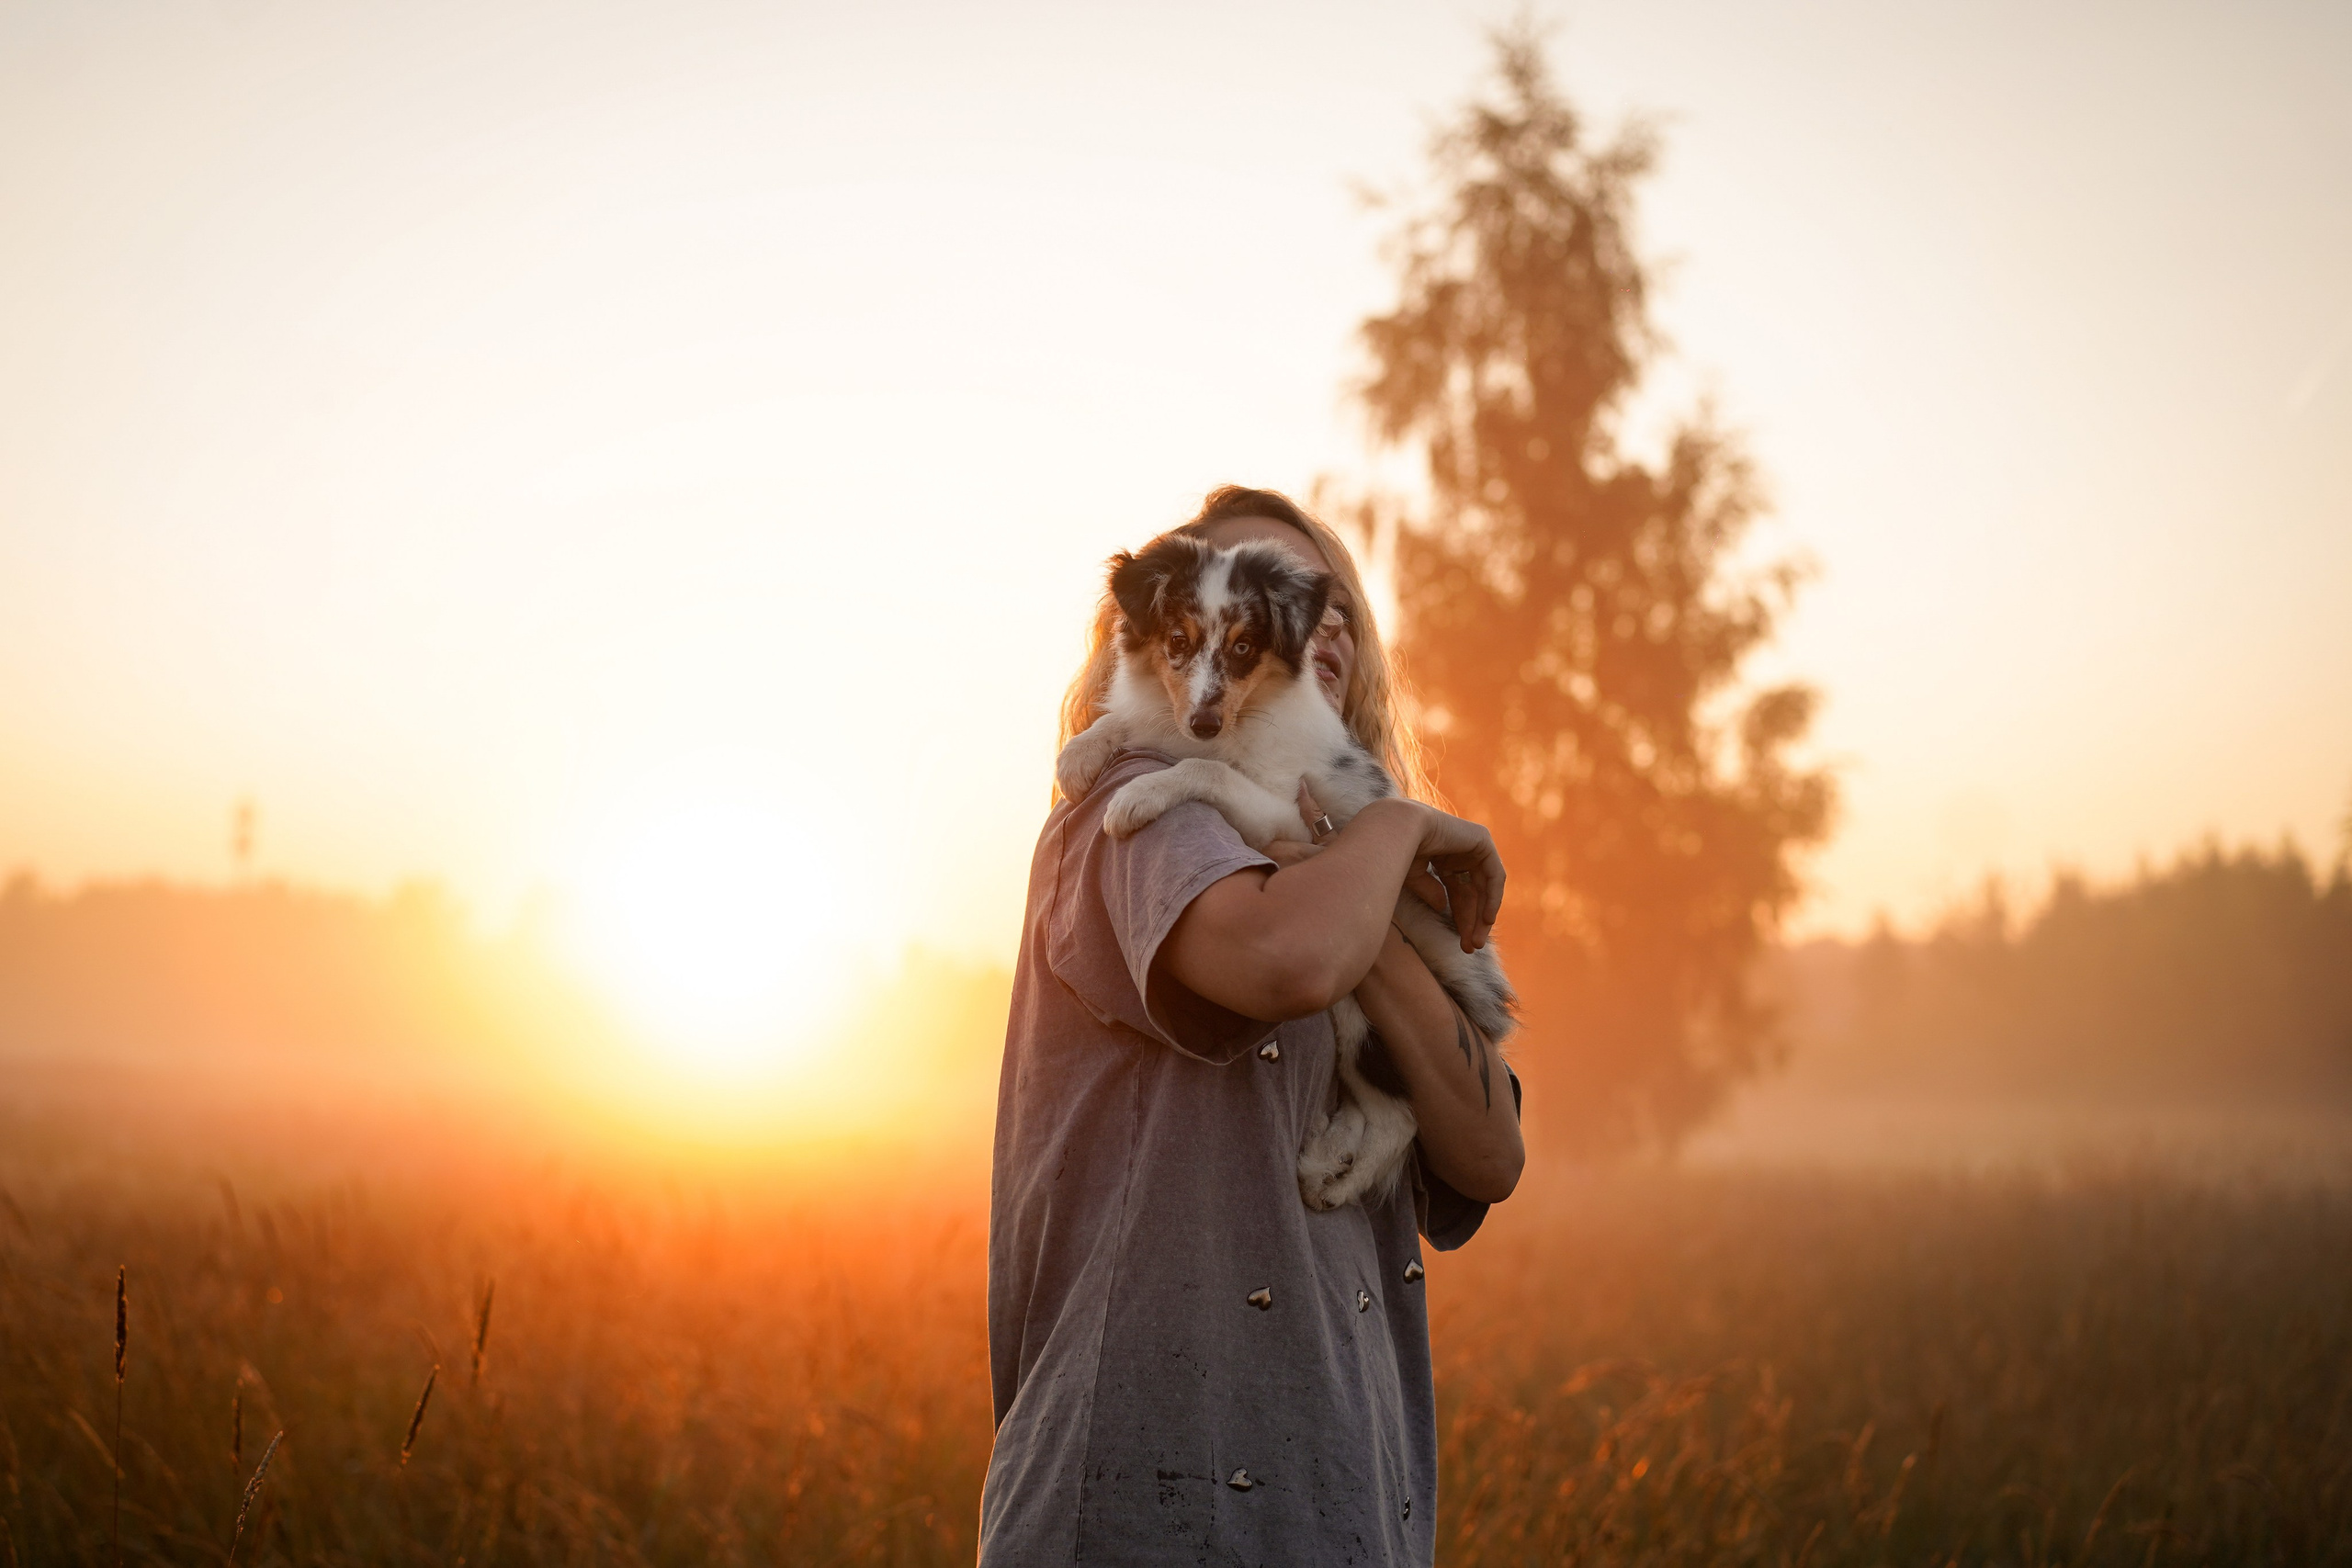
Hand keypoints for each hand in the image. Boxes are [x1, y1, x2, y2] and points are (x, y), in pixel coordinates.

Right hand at [1398, 801, 1504, 951]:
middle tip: (1471, 947)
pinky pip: (1494, 875)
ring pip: (1484, 888)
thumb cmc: (1397, 852)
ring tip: (1476, 942)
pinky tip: (1486, 920)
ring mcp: (1473, 843)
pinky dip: (1492, 897)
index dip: (1461, 918)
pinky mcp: (1482, 840)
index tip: (1462, 943)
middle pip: (1472, 893)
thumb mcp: (1415, 878)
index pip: (1458, 892)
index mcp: (1443, 857)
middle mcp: (1460, 850)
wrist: (1399, 830)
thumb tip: (1443, 907)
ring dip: (1481, 916)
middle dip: (1472, 921)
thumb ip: (1431, 891)